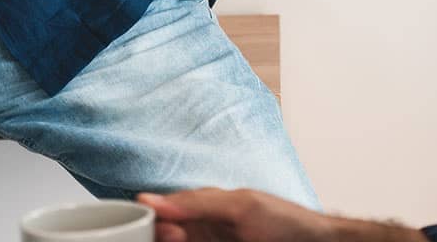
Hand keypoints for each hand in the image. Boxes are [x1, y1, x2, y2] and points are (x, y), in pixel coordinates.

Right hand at [139, 190, 333, 241]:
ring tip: (185, 241)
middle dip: (163, 237)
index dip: (156, 219)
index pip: (166, 212)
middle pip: (168, 236)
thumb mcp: (241, 205)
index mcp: (206, 208)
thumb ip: (198, 201)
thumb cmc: (285, 221)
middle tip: (176, 237)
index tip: (152, 225)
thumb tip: (151, 199)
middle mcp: (205, 230)